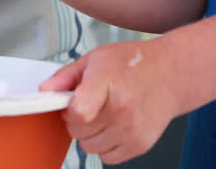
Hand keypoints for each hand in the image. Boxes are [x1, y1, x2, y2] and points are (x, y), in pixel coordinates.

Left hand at [40, 39, 179, 164]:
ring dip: (91, 135)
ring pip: (90, 148)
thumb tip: (44, 90)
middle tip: (89, 106)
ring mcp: (132, 130)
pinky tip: (114, 126)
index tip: (72, 102)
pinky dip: (106, 145)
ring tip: (103, 115)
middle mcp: (122, 110)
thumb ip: (67, 76)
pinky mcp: (141, 145)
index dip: (69, 110)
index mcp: (108, 83)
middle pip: (79, 132)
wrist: (171, 74)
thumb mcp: (97, 58)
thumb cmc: (133, 64)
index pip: (78, 113)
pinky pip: (108, 158)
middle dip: (77, 121)